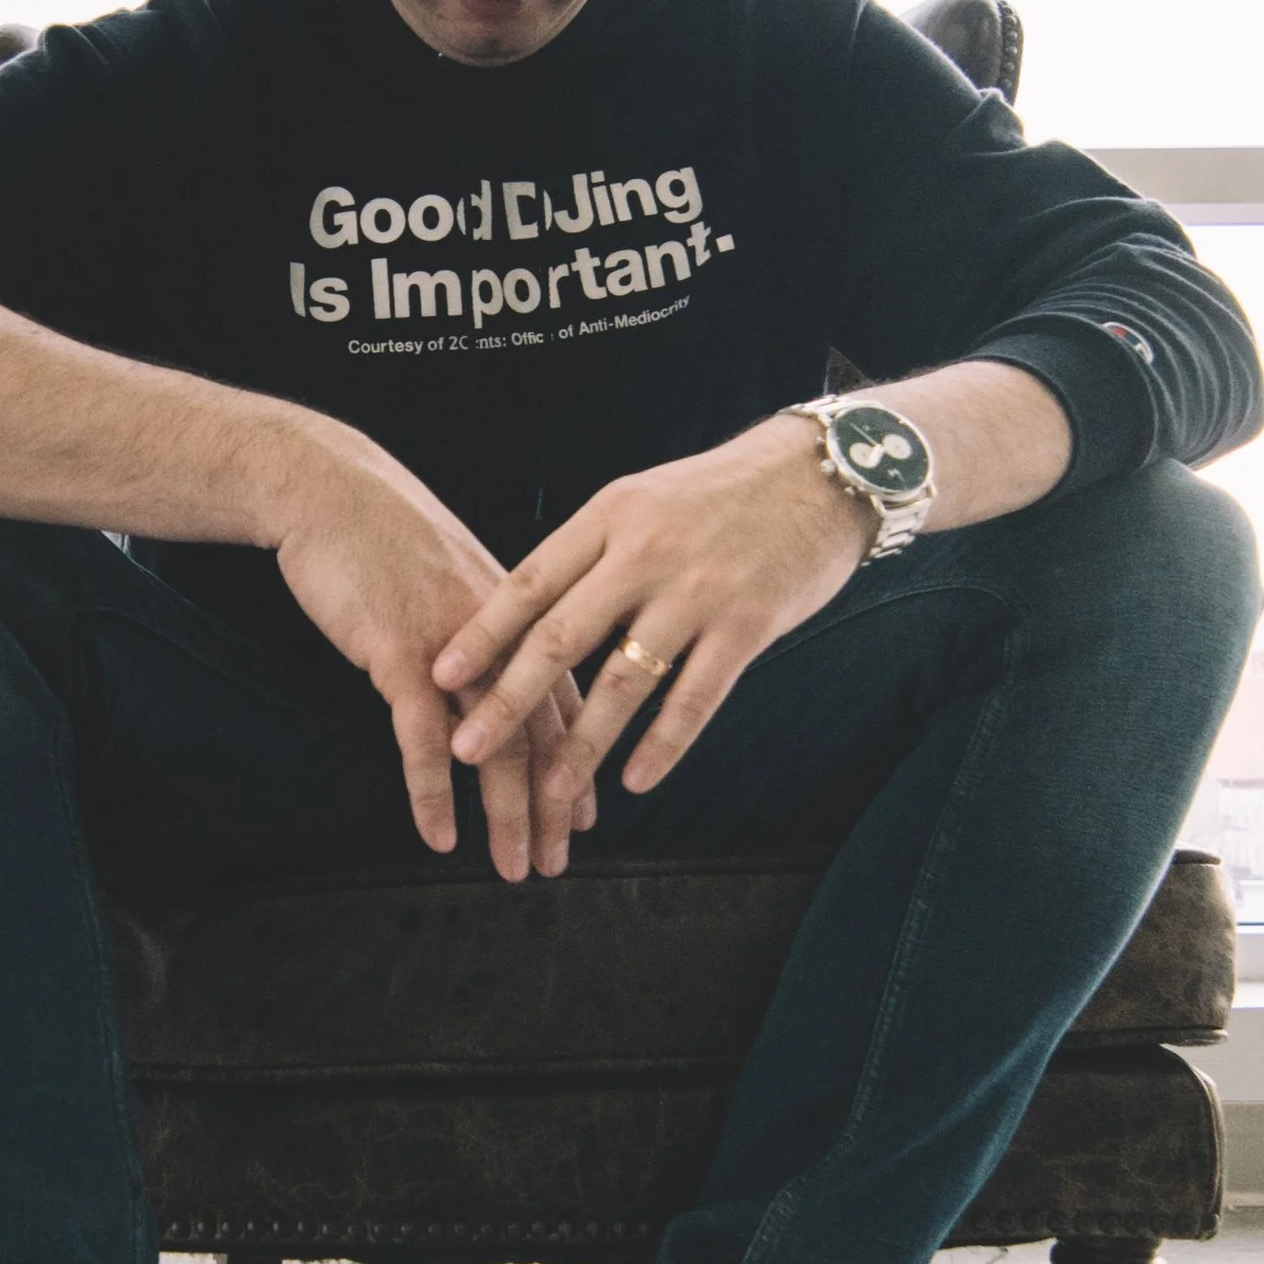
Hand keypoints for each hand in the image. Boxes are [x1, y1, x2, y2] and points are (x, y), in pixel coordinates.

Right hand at [267, 425, 597, 879]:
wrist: (326, 488)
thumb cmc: (382, 533)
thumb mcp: (450, 576)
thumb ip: (481, 627)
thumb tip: (490, 671)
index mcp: (522, 615)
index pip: (566, 701)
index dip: (578, 763)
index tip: (583, 816)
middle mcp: (502, 634)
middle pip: (544, 734)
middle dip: (553, 807)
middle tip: (555, 862)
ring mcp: (455, 646)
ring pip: (497, 746)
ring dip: (507, 815)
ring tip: (513, 867)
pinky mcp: (399, 653)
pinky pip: (424, 739)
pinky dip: (434, 793)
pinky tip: (440, 836)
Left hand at [432, 416, 870, 846]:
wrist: (824, 472)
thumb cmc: (723, 493)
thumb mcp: (644, 499)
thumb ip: (593, 551)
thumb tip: (529, 609)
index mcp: (610, 517)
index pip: (530, 582)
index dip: (482, 634)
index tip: (439, 676)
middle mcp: (646, 554)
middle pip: (561, 637)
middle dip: (508, 700)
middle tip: (467, 749)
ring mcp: (697, 592)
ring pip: (624, 681)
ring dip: (584, 744)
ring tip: (551, 791)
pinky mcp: (748, 626)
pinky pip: (696, 697)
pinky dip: (664, 745)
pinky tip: (637, 781)